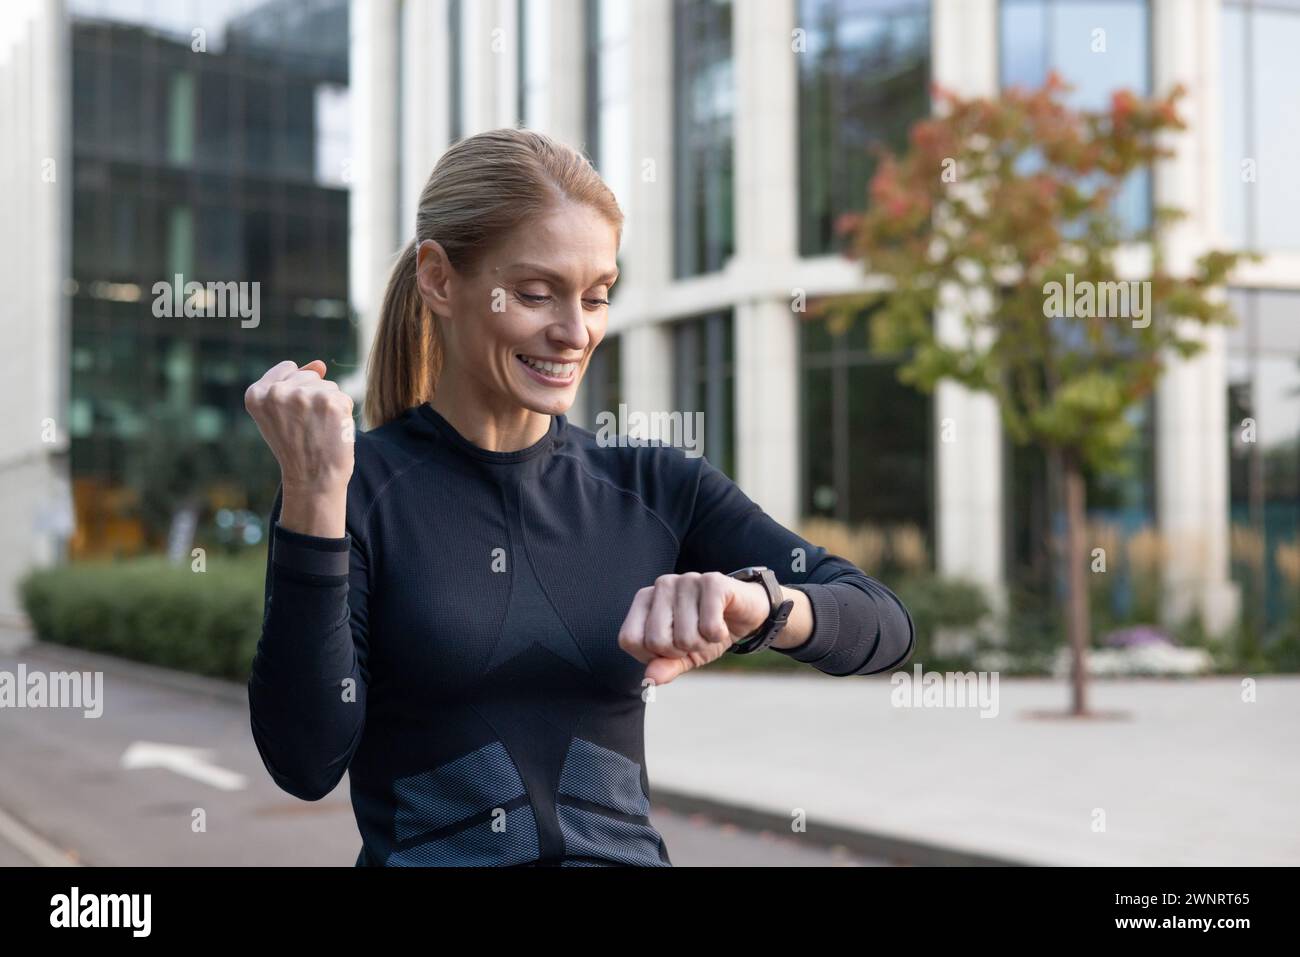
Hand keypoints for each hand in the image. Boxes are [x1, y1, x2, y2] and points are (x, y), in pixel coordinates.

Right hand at [244, 359, 355, 499]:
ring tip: (318, 431)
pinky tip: (331, 432)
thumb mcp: (282, 414)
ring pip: (329, 386)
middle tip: (306, 429)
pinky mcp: (330, 402)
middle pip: (311, 376)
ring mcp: (304, 396)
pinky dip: (343, 415)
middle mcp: (276, 392)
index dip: (297, 393)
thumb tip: (320, 363)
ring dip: (329, 407)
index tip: (292, 419)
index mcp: (255, 394)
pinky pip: (344, 397)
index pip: (288, 368)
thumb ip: (295, 383)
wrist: (312, 481)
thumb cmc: (297, 448)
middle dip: (314, 399)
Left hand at [617, 572, 772, 685]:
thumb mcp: (684, 655)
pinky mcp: (713, 581)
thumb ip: (664, 666)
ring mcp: (686, 579)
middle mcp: (662, 585)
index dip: (652, 656)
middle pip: (656, 641)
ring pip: (685, 637)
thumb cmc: (707, 632)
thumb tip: (649, 681)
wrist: (746, 612)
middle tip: (696, 637)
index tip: (671, 648)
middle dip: (681, 651)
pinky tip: (723, 622)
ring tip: (710, 628)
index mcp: (645, 599)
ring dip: (704, 643)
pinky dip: (719, 634)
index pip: (629, 640)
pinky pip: (709, 627)